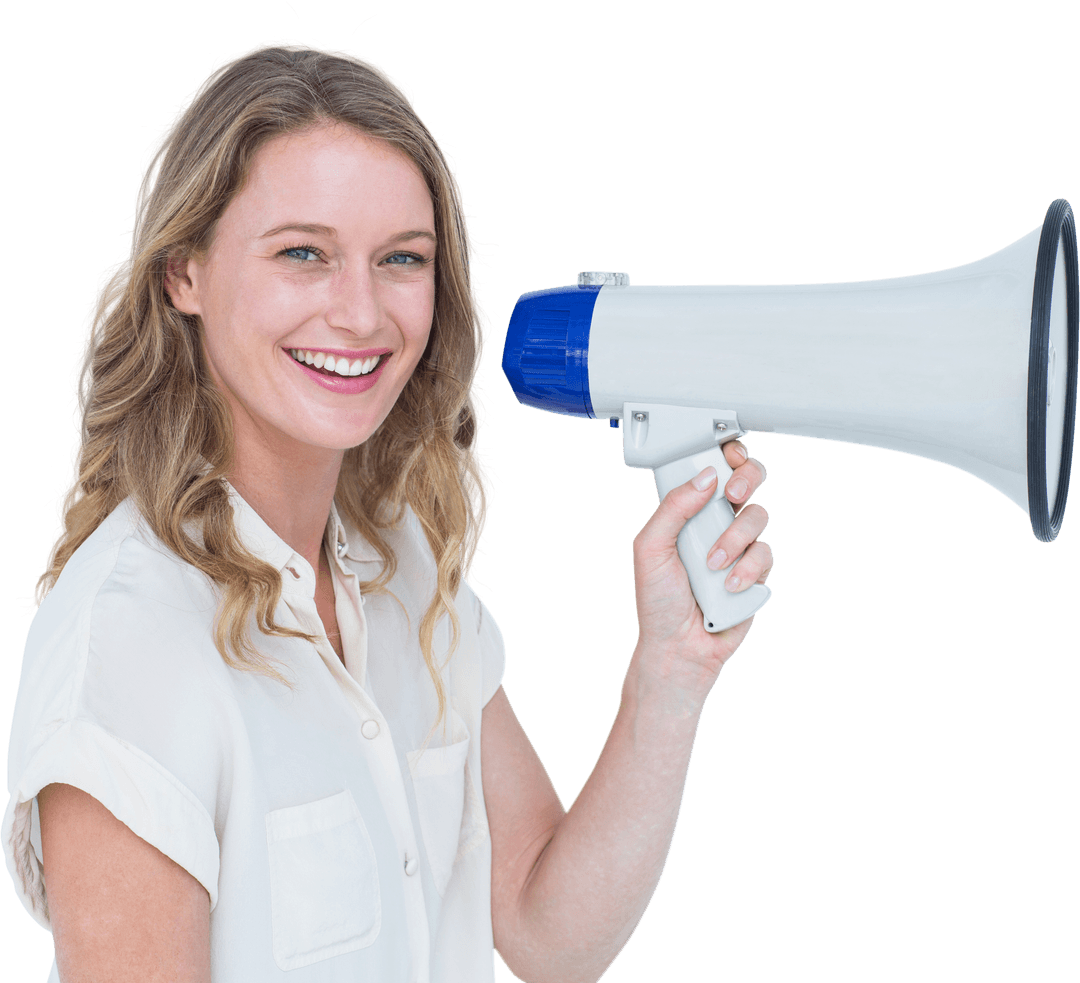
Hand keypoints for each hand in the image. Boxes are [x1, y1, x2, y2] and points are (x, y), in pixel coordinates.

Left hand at [630, 439, 771, 694]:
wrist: (678, 647)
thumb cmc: (658, 601)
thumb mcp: (651, 548)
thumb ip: (673, 508)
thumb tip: (704, 478)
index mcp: (688, 513)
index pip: (713, 471)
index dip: (727, 456)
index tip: (729, 454)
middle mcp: (715, 524)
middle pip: (748, 481)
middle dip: (747, 478)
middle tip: (733, 495)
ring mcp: (738, 547)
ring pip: (757, 518)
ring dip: (735, 539)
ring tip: (713, 565)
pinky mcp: (756, 572)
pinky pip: (766, 555)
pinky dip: (747, 569)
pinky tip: (729, 586)